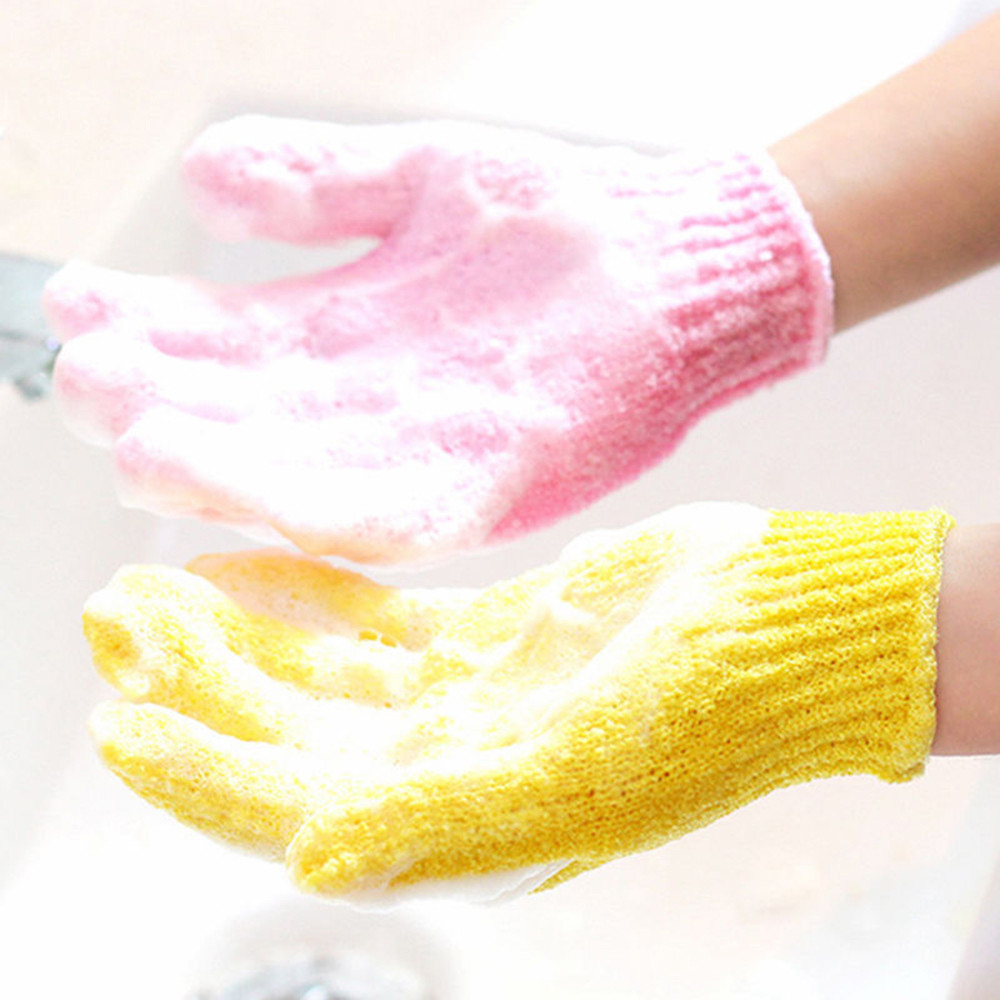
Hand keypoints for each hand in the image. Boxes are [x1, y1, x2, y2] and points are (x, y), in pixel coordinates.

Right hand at [46, 116, 830, 562]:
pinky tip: (266, 502)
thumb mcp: (417, 182)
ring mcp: (428, 449)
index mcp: (339, 329)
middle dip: (167, 402)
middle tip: (90, 386)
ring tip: (145, 447)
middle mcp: (368, 402)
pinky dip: (332, 508)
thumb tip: (199, 181)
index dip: (147, 325)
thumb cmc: (549, 215)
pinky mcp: (494, 481)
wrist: (670, 258)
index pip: (222, 337)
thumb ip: (315, 187)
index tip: (78, 308)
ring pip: (304, 471)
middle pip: (249, 412)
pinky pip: (399, 509)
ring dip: (227, 466)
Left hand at [84, 503, 948, 902]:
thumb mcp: (583, 772)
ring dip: (236, 637)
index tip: (119, 722)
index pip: (298, 808)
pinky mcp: (483, 635)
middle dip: (196, 685)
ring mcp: (462, 697)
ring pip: (317, 675)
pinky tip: (247, 567)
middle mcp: (448, 766)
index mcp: (463, 819)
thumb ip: (447, 818)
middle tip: (116, 623)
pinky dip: (306, 597)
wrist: (782, 631)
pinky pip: (371, 622)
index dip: (203, 773)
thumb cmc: (709, 710)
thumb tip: (316, 856)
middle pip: (289, 735)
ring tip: (153, 592)